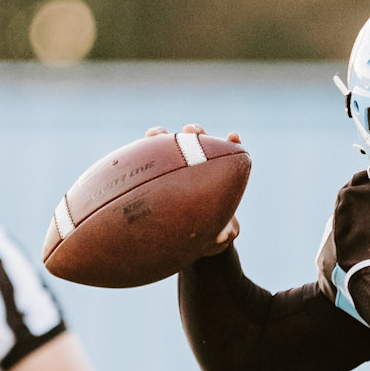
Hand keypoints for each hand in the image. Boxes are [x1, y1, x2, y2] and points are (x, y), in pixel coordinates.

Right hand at [144, 124, 242, 247]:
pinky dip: (145, 150)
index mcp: (220, 175)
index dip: (232, 143)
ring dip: (164, 136)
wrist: (186, 239)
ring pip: (172, 145)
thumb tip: (222, 236)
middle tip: (190, 131)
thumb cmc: (210, 233)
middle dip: (196, 132)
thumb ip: (227, 232)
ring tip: (155, 134)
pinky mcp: (158, 172)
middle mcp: (199, 165)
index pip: (229, 153)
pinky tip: (136, 148)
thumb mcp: (220, 234)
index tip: (233, 137)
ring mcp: (177, 166)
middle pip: (200, 141)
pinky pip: (150, 158)